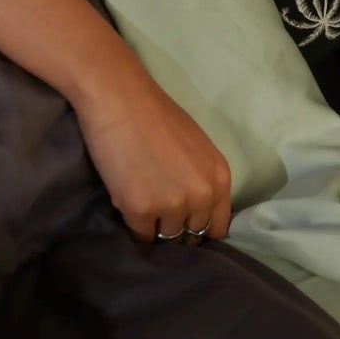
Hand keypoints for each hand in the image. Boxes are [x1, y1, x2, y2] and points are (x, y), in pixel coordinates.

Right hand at [75, 70, 232, 244]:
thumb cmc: (155, 116)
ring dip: (153, 228)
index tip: (183, 225)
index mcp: (220, 178)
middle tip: (157, 217)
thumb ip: (201, 180)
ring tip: (140, 209)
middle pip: (191, 237)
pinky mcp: (141, 210)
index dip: (199, 230)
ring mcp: (172, 205)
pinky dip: (132, 225)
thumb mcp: (197, 149)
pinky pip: (140, 235)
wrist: (119, 99)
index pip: (217, 227)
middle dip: (175, 230)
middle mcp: (202, 195)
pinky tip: (126, 205)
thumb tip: (193, 212)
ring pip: (166, 239)